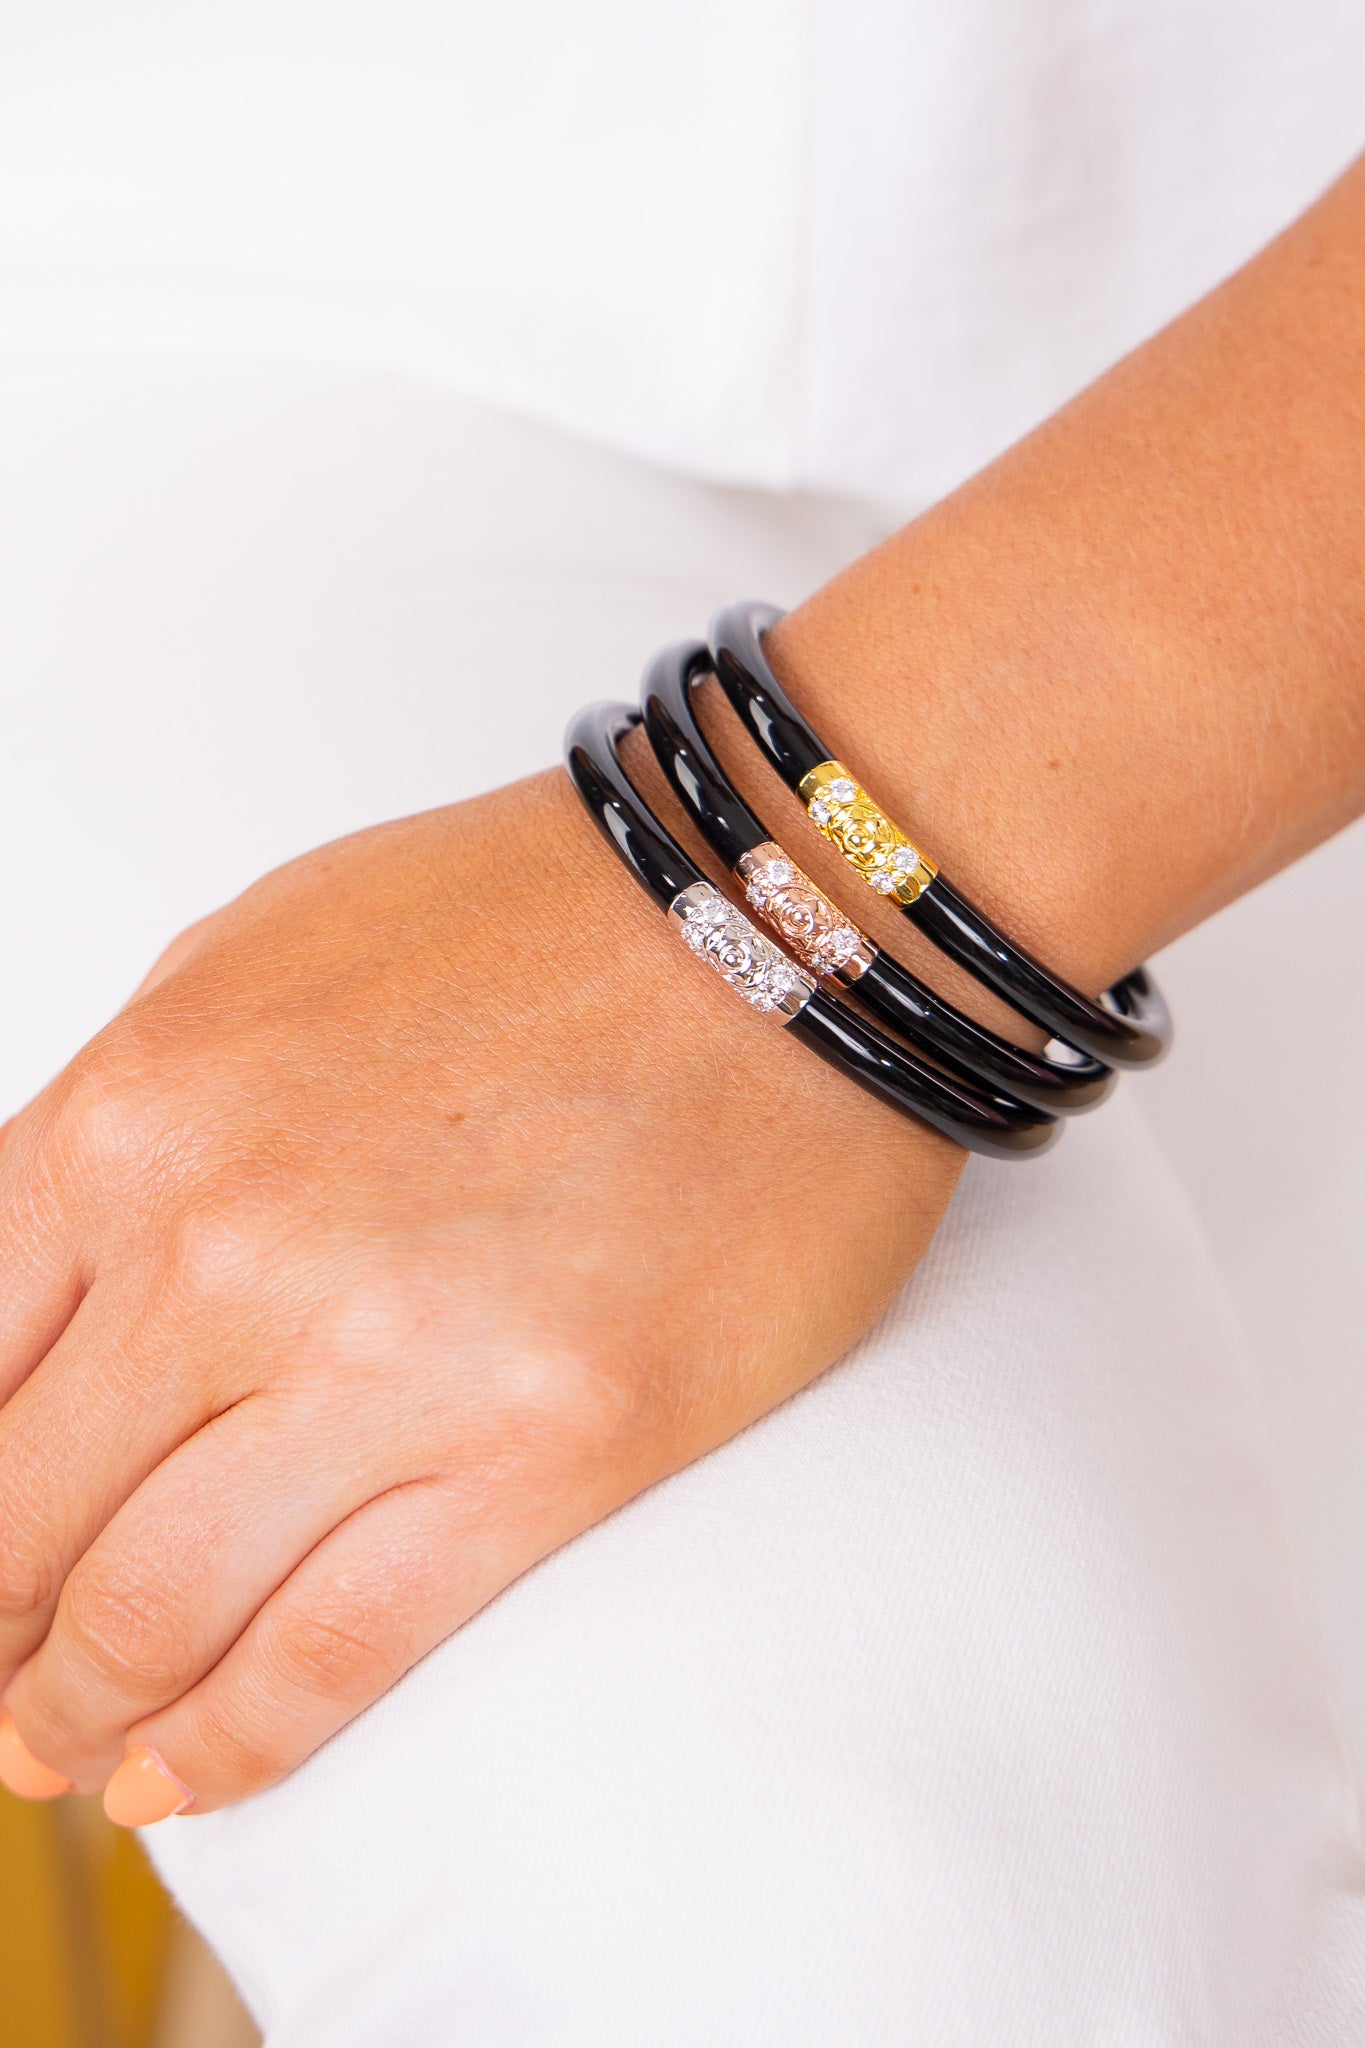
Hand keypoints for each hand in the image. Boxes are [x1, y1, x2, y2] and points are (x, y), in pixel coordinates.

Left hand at [0, 764, 958, 1817]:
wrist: (777, 923)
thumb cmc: (527, 923)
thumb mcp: (244, 966)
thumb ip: (118, 1132)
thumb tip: (31, 1297)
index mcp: (137, 1114)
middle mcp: (227, 1246)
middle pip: (18, 1519)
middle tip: (1, 1684)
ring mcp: (385, 1358)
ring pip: (148, 1616)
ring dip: (85, 1713)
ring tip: (79, 1747)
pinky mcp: (542, 1451)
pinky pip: (329, 1655)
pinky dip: (235, 1744)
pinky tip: (195, 1772)